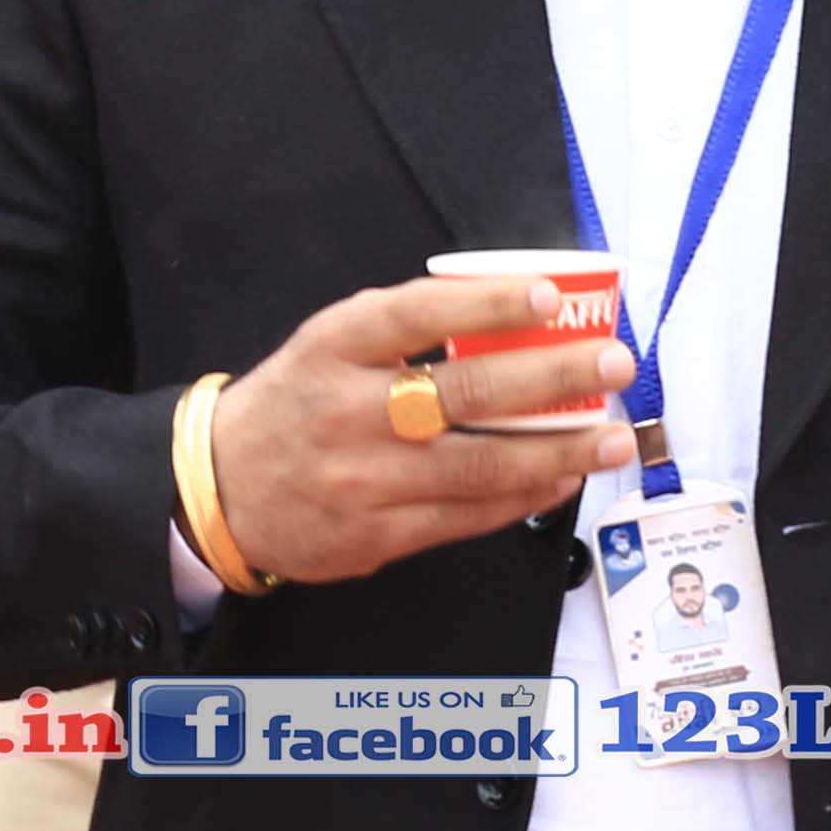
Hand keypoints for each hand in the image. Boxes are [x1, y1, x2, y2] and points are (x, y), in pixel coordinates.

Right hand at [205, 274, 641, 588]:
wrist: (218, 489)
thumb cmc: (294, 406)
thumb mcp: (330, 347)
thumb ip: (405, 332)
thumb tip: (514, 321)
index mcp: (333, 347)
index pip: (417, 315)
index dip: (486, 305)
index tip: (547, 296)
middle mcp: (347, 411)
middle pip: (466, 393)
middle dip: (554, 378)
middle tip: (612, 364)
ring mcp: (362, 478)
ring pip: (480, 465)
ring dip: (559, 450)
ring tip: (612, 437)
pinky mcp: (375, 534)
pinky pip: (466, 516)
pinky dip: (522, 496)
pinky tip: (560, 478)